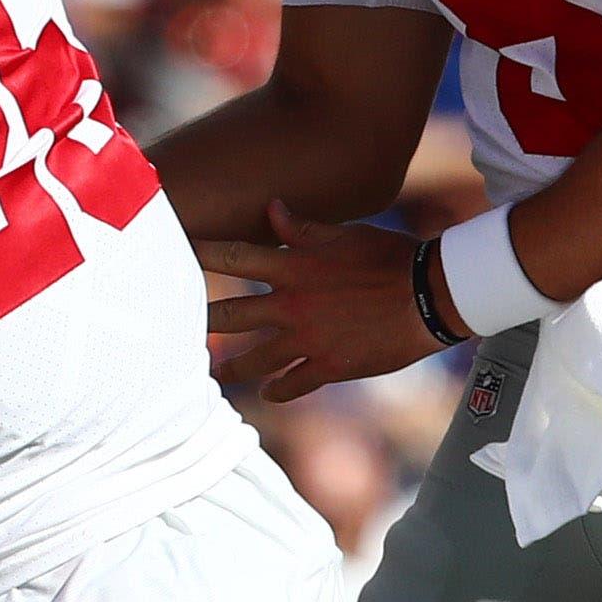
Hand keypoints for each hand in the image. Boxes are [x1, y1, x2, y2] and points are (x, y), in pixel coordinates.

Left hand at [198, 204, 443, 401]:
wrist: (431, 296)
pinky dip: (276, 390)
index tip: (171, 253)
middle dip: (200, 321)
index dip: (198, 254)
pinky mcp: (330, 367)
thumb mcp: (346, 234)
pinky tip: (267, 393)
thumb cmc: (391, 257)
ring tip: (215, 371)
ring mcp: (308, 339)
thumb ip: (303, 228)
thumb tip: (271, 208)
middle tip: (174, 329)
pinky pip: (292, 385)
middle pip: (230, 315)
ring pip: (254, 358)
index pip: (233, 258)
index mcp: (294, 267)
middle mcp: (292, 305)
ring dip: (231, 366)